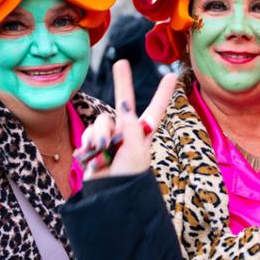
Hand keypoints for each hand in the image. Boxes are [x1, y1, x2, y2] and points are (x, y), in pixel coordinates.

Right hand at [77, 60, 176, 178]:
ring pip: (101, 121)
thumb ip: (131, 127)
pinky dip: (87, 143)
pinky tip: (90, 156)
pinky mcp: (93, 146)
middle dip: (123, 83)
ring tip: (102, 150)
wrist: (109, 197)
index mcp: (143, 134)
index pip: (155, 110)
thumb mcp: (136, 150)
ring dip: (99, 134)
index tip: (172, 75)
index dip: (163, 93)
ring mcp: (110, 138)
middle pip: (123, 103)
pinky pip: (88, 134)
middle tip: (120, 62)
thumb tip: (125, 109)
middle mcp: (127, 133)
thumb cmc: (128, 176)